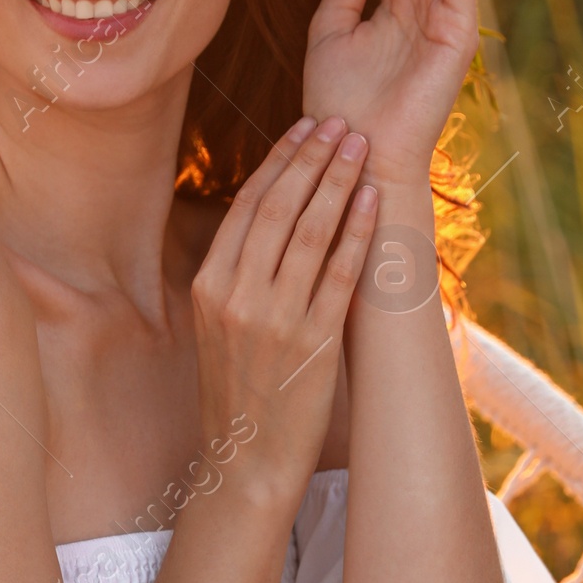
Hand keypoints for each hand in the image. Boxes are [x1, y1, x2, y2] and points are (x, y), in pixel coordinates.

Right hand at [190, 118, 374, 513]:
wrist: (247, 460)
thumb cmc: (239, 392)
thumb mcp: (218, 327)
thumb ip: (236, 275)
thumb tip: (270, 219)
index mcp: (209, 287)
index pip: (247, 206)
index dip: (280, 161)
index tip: (305, 128)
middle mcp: (236, 297)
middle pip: (279, 208)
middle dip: (314, 157)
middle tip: (341, 122)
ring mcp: (275, 320)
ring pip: (311, 232)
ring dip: (340, 181)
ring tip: (362, 146)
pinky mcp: (312, 343)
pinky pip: (339, 274)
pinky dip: (358, 231)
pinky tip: (373, 199)